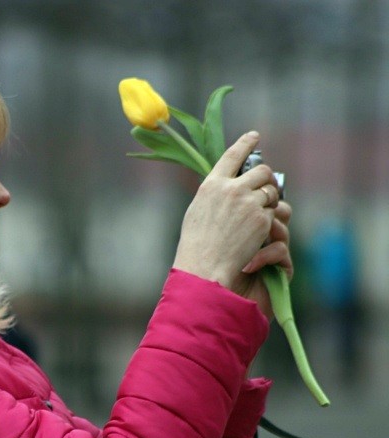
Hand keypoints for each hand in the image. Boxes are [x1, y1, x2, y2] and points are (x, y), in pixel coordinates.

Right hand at [173, 131, 290, 314]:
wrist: (206, 267)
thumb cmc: (197, 246)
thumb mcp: (198, 212)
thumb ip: (215, 195)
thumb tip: (230, 187)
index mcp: (211, 185)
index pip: (232, 155)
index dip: (245, 143)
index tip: (254, 136)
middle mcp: (231, 189)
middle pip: (261, 171)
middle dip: (267, 178)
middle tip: (267, 185)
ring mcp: (248, 202)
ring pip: (271, 190)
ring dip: (271, 199)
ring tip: (262, 212)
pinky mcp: (262, 219)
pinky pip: (274, 212)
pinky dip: (270, 219)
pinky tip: (259, 231)